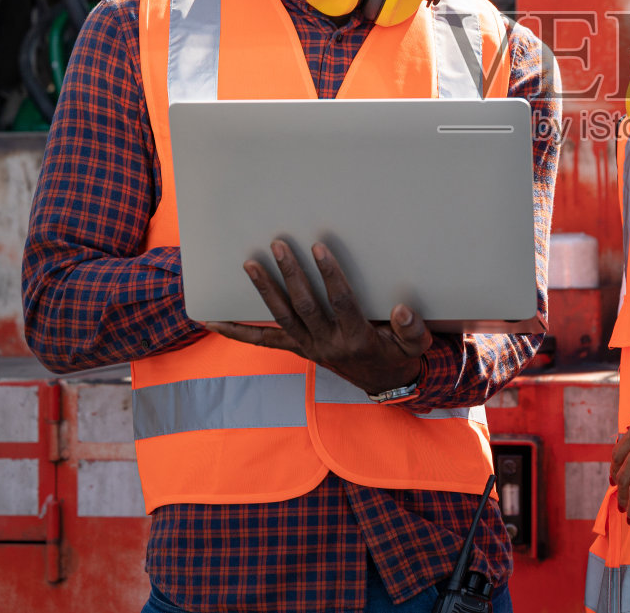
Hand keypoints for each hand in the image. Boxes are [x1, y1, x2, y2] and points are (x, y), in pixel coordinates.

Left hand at [206, 239, 431, 395]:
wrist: (386, 384)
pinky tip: (213, 322)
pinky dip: (238, 332)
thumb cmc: (400, 356)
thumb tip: (402, 309)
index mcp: (357, 338)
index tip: (319, 247)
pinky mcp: (299, 349)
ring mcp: (309, 348)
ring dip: (264, 291)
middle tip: (278, 245)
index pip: (340, 301)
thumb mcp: (415, 344)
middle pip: (304, 306)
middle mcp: (327, 344)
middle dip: (290, 274)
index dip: (329, 274)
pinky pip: (264, 341)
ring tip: (250, 264)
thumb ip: (411, 328)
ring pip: (281, 318)